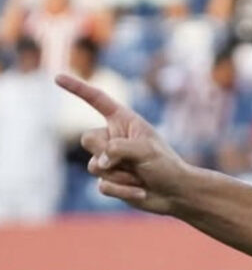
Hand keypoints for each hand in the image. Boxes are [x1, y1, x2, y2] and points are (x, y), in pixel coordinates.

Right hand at [58, 73, 189, 214]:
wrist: (175, 192)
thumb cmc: (166, 165)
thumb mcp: (146, 150)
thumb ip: (118, 149)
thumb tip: (98, 162)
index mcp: (124, 121)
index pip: (97, 100)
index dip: (77, 88)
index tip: (57, 77)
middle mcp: (113, 137)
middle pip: (87, 139)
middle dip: (106, 152)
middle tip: (132, 161)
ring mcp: (108, 160)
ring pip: (93, 166)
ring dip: (120, 175)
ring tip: (140, 176)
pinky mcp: (108, 180)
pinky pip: (102, 186)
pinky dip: (123, 190)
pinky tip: (140, 191)